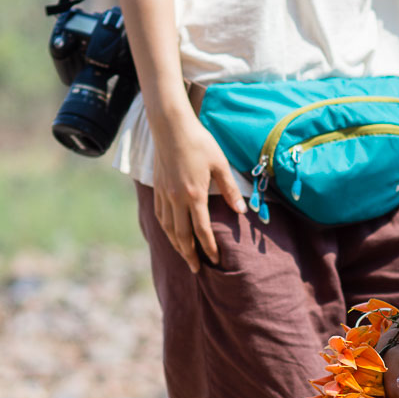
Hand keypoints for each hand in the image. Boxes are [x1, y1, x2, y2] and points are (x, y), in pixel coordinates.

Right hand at [152, 115, 246, 272]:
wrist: (171, 127)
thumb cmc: (200, 143)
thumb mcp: (221, 165)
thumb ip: (231, 189)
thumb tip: (241, 211)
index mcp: (195, 195)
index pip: (202, 230)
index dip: (208, 248)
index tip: (215, 260)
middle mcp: (176, 199)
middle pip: (182, 235)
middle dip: (190, 254)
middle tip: (196, 270)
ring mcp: (164, 194)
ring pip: (168, 228)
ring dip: (176, 245)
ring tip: (184, 256)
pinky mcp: (157, 188)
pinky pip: (160, 216)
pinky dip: (166, 229)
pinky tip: (170, 233)